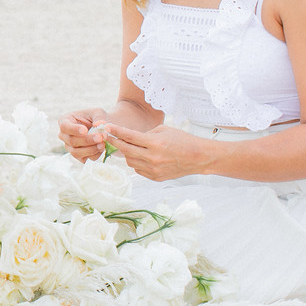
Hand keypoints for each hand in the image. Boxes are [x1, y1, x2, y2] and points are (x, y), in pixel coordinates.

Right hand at [57, 107, 109, 161]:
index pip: (64, 127)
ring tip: (103, 144)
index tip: (85, 130)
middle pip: (71, 141)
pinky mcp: (78, 156)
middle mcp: (64, 135)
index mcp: (65, 121)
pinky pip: (84, 159)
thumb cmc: (96, 118)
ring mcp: (69, 147)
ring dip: (91, 149)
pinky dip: (94, 155)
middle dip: (87, 140)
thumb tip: (99, 125)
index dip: (74, 129)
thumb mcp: (98, 112)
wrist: (101, 129)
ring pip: (76, 152)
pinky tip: (102, 148)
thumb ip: (99, 118)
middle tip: (100, 137)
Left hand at [94, 122, 212, 180]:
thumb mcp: (163, 130)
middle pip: (126, 151)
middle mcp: (153, 158)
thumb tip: (129, 138)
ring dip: (127, 153)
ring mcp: (154, 169)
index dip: (116, 131)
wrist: (198, 158)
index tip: (106, 128)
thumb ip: (145, 134)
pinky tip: (141, 156)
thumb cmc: (182, 140)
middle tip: (109, 137)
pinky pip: (138, 169)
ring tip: (130, 147)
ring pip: (130, 162)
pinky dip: (136, 162)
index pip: (129, 136)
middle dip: (116, 143)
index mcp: (155, 143)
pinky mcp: (155, 177)